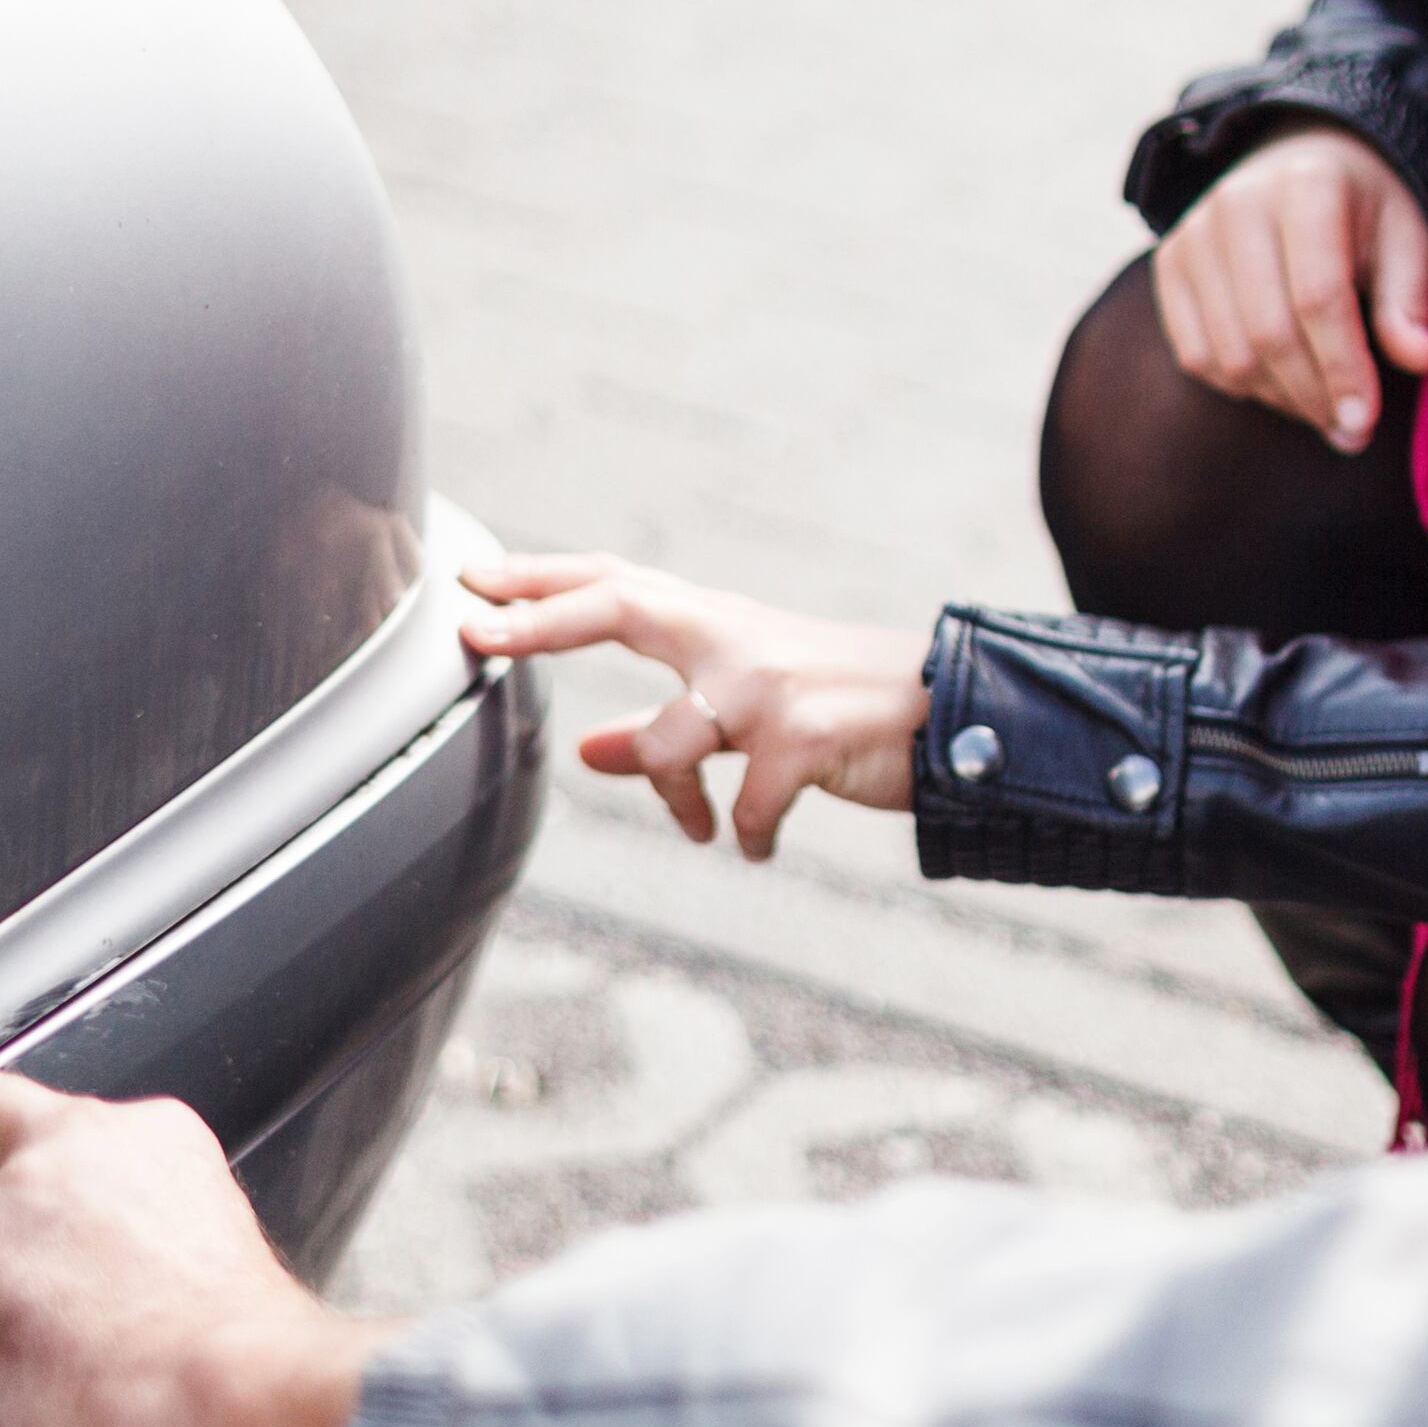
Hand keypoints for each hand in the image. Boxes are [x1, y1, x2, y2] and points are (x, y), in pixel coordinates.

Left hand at [458, 554, 926, 857]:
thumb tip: (591, 754)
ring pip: (670, 738)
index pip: (614, 581)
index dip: (540, 579)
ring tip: (697, 827)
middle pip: (620, 604)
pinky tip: (757, 847)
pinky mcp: (806, 739)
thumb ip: (671, 720)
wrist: (956, 713)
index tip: (471, 579)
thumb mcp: (750, 706)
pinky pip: (745, 808)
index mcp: (718, 622)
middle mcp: (736, 639)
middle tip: (477, 634)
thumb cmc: (843, 708)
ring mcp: (769, 686)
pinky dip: (745, 836)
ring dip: (667, 790)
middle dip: (542, 619)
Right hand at [1154, 125, 1427, 451]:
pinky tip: (1281, 386)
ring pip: (1230, 353)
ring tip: (1323, 409)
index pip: (1318, 296)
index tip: (1364, 421)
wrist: (1297, 162)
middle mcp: (1237, 203)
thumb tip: (1423, 360)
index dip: (1342, 367)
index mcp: (1306, 186)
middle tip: (1350, 432)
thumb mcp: (1403, 238)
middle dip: (1313, 396)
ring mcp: (1193, 234)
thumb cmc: (1361, 210)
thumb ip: (1407, 300)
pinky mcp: (1169, 264)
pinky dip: (1241, 387)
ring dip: (1281, 400)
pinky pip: (1196, 355)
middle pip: (1269, 332)